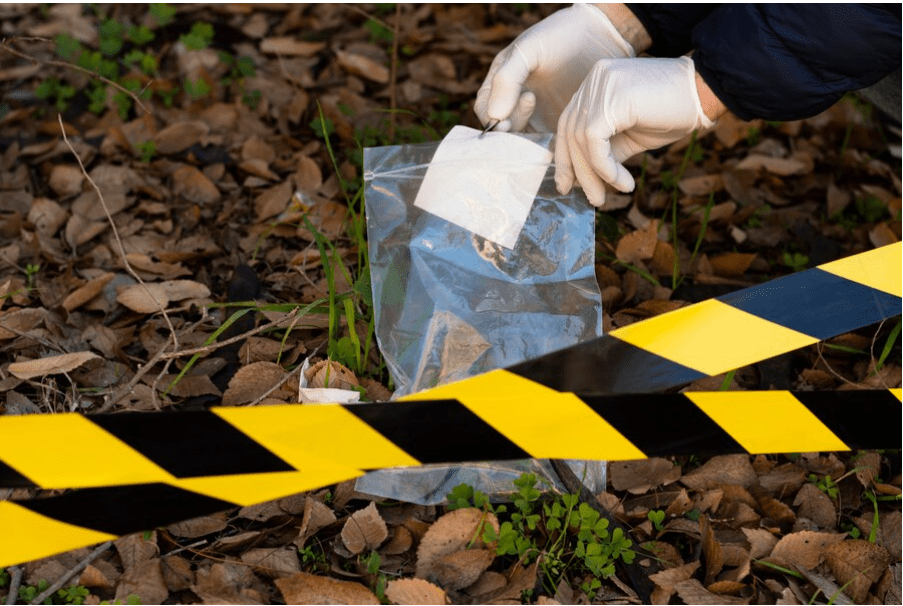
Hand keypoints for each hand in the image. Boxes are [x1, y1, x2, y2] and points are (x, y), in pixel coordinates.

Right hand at [474, 4, 636, 133]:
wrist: (601, 36)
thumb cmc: (561, 36)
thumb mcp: (529, 50)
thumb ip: (507, 79)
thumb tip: (495, 115)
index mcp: (501, 82)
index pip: (485, 109)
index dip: (491, 119)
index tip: (507, 118)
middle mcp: (515, 101)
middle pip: (501, 129)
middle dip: (509, 128)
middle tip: (530, 104)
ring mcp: (536, 115)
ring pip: (522, 139)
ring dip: (527, 137)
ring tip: (544, 109)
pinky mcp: (556, 125)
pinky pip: (544, 143)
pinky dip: (545, 144)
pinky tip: (557, 129)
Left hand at [555, 56, 714, 206]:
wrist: (705, 93)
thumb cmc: (672, 113)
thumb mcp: (630, 136)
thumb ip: (604, 151)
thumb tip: (582, 179)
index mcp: (595, 84)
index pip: (569, 123)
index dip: (565, 157)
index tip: (568, 185)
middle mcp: (593, 80)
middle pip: (570, 132)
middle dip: (577, 171)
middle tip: (592, 200)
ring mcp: (601, 85)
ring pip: (580, 139)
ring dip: (593, 175)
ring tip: (606, 196)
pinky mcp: (612, 98)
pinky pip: (594, 141)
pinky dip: (605, 168)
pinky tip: (622, 183)